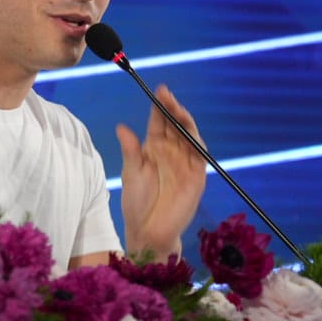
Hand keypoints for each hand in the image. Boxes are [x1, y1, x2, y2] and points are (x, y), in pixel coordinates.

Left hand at [116, 84, 207, 260]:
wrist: (149, 230)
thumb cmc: (137, 202)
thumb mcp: (131, 173)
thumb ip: (131, 150)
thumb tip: (122, 127)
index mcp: (154, 148)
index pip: (159, 122)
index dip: (160, 107)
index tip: (158, 91)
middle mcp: (172, 152)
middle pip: (175, 125)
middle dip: (172, 108)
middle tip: (167, 95)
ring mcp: (185, 162)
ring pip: (189, 136)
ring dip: (184, 121)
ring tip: (176, 108)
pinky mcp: (196, 175)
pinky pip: (200, 154)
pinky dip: (196, 142)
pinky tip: (189, 131)